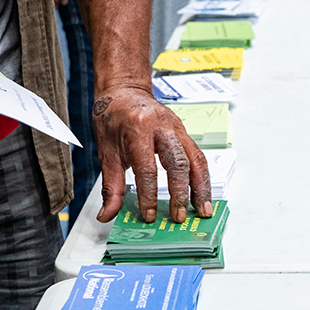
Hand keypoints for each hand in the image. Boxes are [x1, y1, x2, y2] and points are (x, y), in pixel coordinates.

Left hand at [92, 87, 212, 223]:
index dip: (149, 194)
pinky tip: (203, 195)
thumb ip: (111, 186)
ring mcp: (178, 128)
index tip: (149, 214)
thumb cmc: (113, 118)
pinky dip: (202, 178)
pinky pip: (199, 157)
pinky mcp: (185, 133)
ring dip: (201, 188)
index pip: (147, 168)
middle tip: (178, 217)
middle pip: (178, 163)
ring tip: (203, 210)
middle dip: (180, 193)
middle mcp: (162, 127)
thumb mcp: (106, 151)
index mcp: (138, 129)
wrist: (124, 92)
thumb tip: (108, 214)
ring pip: (196, 160)